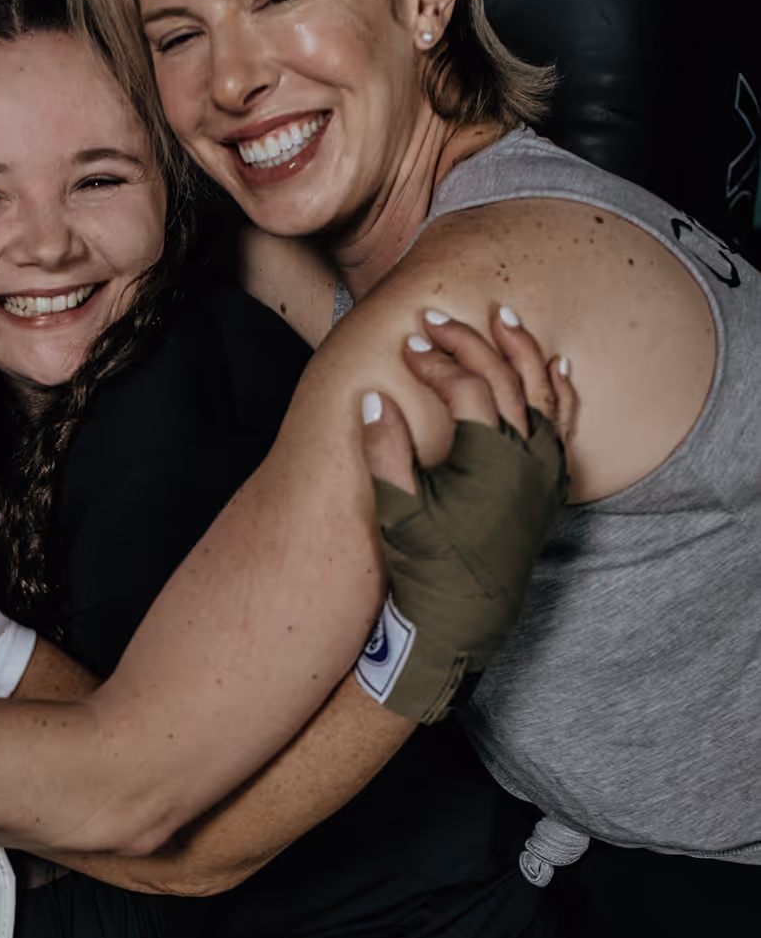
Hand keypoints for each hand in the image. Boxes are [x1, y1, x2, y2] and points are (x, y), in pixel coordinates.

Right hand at [354, 307, 575, 723]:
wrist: (463, 618)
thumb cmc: (426, 566)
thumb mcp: (397, 509)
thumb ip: (385, 450)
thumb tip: (373, 398)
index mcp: (491, 459)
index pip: (467, 387)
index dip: (436, 362)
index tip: (409, 347)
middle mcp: (528, 459)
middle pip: (507, 377)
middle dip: (472, 342)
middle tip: (441, 319)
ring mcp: (545, 472)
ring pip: (543, 392)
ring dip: (522, 351)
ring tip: (503, 318)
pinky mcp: (550, 486)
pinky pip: (563, 425)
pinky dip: (559, 392)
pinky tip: (555, 368)